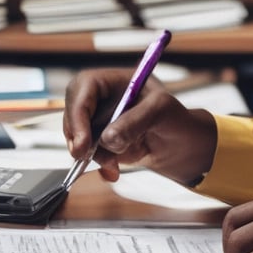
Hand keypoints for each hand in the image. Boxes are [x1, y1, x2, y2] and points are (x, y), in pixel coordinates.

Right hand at [63, 68, 216, 183]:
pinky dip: (99, 166)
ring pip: (78, 138)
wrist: (180, 144)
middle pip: (73, 113)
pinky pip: (87, 155)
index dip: (77, 113)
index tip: (83, 141)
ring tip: (116, 165)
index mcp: (111, 80)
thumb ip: (136, 121)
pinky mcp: (98, 142)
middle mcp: (99, 98)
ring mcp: (97, 121)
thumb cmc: (174, 117)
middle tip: (85, 156)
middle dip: (79, 138)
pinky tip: (114, 172)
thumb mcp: (162, 111)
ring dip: (94, 156)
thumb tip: (107, 139)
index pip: (83, 87)